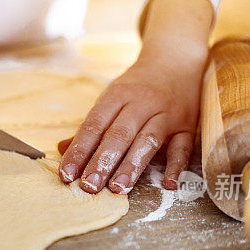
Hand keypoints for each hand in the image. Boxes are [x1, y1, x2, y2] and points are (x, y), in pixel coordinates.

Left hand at [57, 49, 205, 194]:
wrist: (176, 60)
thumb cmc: (138, 86)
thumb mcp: (112, 97)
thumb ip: (91, 126)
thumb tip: (62, 149)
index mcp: (118, 95)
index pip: (94, 125)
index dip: (79, 150)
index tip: (67, 174)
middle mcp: (142, 103)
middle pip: (119, 134)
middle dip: (102, 162)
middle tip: (89, 186)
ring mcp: (166, 114)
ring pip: (148, 140)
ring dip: (132, 166)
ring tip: (118, 188)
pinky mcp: (187, 126)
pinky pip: (183, 147)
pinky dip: (176, 166)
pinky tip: (167, 184)